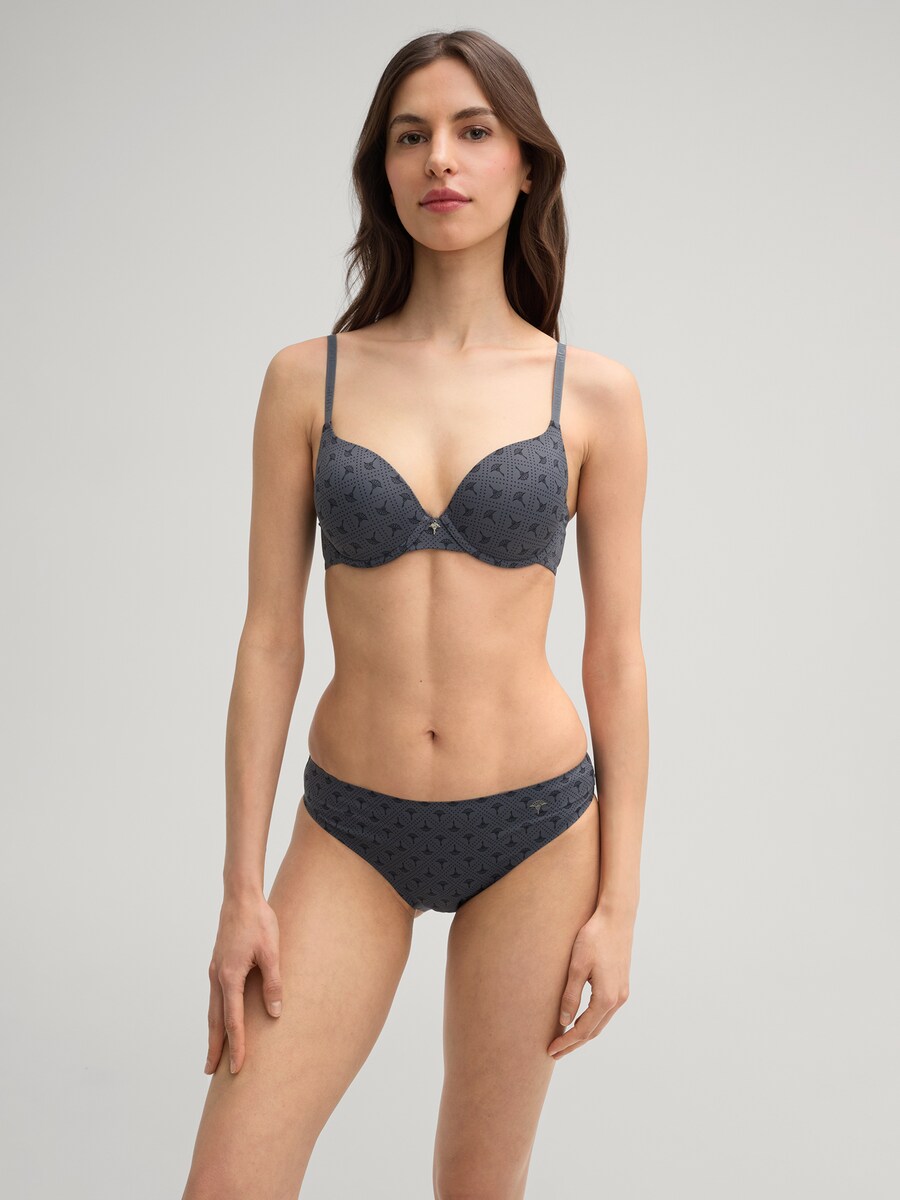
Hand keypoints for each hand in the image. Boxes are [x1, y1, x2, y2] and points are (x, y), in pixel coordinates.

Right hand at [204, 892, 282, 1075]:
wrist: (241, 897)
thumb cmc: (258, 922)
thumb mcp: (271, 952)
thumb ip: (273, 983)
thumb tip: (275, 1013)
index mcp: (230, 977)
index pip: (233, 1021)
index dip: (236, 1046)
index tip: (237, 1069)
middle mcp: (217, 977)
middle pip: (215, 1021)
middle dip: (215, 1047)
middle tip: (211, 1073)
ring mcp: (215, 970)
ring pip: (212, 1009)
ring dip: (213, 1032)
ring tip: (213, 1053)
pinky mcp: (218, 963)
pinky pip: (215, 996)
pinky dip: (215, 1014)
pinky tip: (220, 1018)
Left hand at [547, 907, 632, 1058]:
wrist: (616, 917)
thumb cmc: (594, 938)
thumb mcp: (577, 966)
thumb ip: (571, 995)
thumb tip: (565, 1021)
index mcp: (606, 998)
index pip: (583, 1029)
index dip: (566, 1042)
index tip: (550, 1049)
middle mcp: (618, 1000)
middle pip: (593, 1031)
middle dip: (574, 1043)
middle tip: (554, 1052)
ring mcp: (622, 993)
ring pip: (601, 1023)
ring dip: (583, 1034)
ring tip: (565, 1040)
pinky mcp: (622, 985)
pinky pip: (605, 1012)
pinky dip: (592, 1022)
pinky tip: (580, 1020)